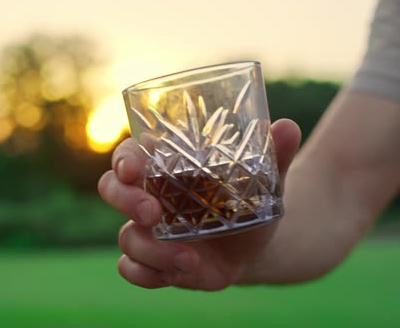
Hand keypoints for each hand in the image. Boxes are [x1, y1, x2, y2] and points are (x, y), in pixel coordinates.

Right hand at [98, 119, 300, 289]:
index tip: (133, 167)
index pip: (130, 153)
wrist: (253, 245)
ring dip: (150, 249)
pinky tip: (175, 274)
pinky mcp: (154, 261)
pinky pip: (131, 268)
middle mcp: (149, 195)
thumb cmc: (248, 202)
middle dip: (125, 199)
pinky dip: (145, 274)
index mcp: (165, 167)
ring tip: (188, 259)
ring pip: (126, 236)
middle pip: (112, 189)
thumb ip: (274, 155)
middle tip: (152, 213)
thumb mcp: (264, 179)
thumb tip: (287, 126)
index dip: (124, 158)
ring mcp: (148, 231)